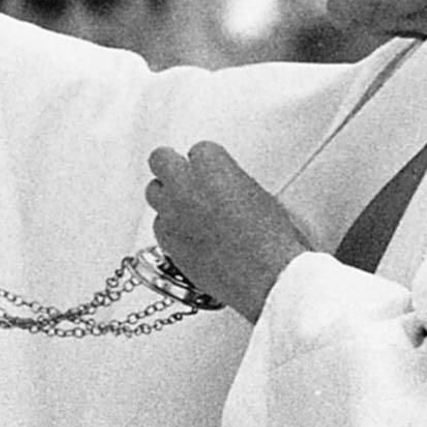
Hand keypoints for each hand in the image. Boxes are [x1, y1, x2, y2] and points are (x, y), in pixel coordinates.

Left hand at [144, 141, 309, 322]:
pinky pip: (159, 225)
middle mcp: (186, 186)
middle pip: (161, 159)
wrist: (267, 276)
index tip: (213, 171)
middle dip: (172, 166)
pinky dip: (170, 226)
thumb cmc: (272, 239)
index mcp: (213, 167)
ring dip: (167, 196)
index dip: (207, 163)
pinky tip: (187, 233)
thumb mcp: (260, 196)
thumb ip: (232, 183)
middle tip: (183, 175)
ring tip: (185, 207)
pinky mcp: (167, 242)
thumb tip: (225, 188)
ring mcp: (173, 214)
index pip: (199, 150)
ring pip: (154, 192)